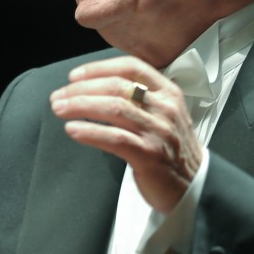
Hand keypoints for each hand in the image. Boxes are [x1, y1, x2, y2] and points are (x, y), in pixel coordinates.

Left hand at [49, 56, 202, 212]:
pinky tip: (73, 130)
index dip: (99, 68)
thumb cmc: (172, 150)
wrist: (195, 185)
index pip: (131, 67)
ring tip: (60, 109)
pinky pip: (114, 138)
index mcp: (168, 93)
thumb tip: (95, 89)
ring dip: (80, 106)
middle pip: (117, 86)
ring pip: (113, 108)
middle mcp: (165, 108)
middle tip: (58, 96)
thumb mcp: (164, 115)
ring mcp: (158, 131)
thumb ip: (139, 99)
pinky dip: (90, 132)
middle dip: (81, 89)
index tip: (74, 76)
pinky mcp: (150, 155)